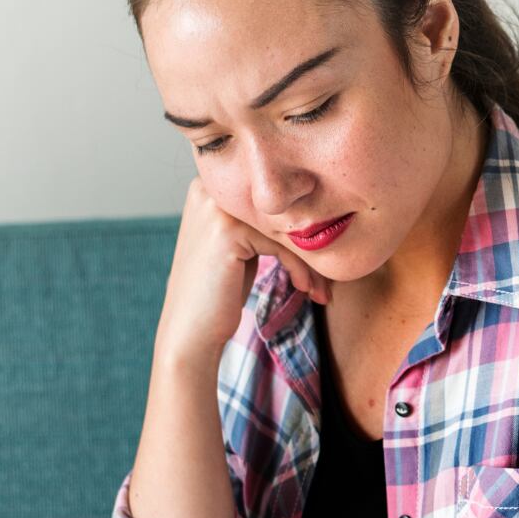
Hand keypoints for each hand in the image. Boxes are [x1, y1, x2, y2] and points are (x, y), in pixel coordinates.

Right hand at [155, 177, 333, 368]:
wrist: (190, 332)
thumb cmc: (220, 292)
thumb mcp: (240, 246)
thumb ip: (261, 221)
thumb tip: (315, 209)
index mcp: (212, 185)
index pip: (273, 202)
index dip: (300, 229)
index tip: (323, 260)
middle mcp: (210, 188)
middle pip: (280, 212)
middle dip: (310, 244)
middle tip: (328, 278)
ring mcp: (217, 207)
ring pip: (285, 228)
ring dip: (311, 261)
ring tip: (321, 289)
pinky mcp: (229, 229)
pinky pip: (282, 244)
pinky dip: (299, 268)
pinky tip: (305, 289)